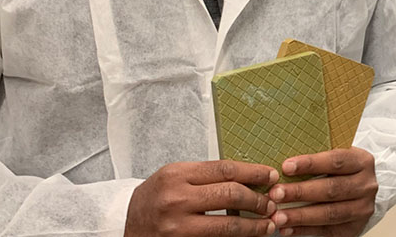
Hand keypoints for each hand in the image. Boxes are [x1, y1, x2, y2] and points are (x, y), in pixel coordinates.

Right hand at [125, 160, 279, 236]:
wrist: (123, 223)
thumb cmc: (154, 197)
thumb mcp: (175, 177)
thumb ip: (207, 176)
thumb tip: (249, 178)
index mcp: (177, 175)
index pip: (225, 169)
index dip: (254, 173)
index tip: (271, 176)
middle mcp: (177, 199)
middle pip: (231, 195)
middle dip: (258, 200)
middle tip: (272, 203)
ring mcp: (178, 227)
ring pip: (227, 225)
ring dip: (254, 226)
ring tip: (268, 224)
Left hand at [268, 148, 377, 236]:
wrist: (363, 190)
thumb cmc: (342, 171)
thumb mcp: (337, 157)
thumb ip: (317, 159)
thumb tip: (283, 166)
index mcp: (362, 162)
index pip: (335, 161)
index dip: (310, 164)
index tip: (286, 167)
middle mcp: (366, 186)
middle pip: (331, 189)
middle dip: (300, 192)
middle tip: (276, 194)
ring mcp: (362, 209)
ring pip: (329, 213)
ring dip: (300, 216)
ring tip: (278, 216)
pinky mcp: (354, 228)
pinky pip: (327, 231)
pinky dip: (305, 230)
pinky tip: (288, 229)